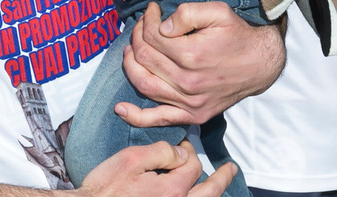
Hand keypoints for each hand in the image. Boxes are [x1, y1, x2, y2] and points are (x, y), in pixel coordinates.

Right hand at [78, 139, 234, 196]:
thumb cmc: (106, 189)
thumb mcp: (132, 159)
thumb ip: (161, 152)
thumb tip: (181, 151)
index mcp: (172, 190)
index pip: (192, 165)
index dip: (189, 150)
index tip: (181, 145)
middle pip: (209, 192)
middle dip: (222, 178)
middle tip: (230, 168)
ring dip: (213, 193)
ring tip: (221, 184)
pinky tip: (198, 196)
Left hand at [119, 1, 285, 126]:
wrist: (260, 64)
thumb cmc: (238, 35)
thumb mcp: (218, 12)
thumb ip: (187, 13)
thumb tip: (162, 26)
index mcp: (192, 55)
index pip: (152, 36)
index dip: (148, 20)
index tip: (153, 11)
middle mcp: (187, 82)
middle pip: (144, 58)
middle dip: (138, 36)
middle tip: (143, 25)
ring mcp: (189, 102)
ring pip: (144, 84)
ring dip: (130, 64)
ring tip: (132, 49)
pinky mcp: (193, 115)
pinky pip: (159, 119)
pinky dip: (137, 117)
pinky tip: (120, 109)